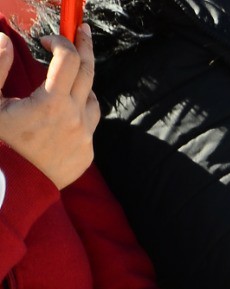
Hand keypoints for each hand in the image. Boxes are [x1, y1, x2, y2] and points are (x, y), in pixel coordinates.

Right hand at [0, 26, 98, 188]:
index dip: (60, 42)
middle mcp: (75, 118)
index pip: (68, 59)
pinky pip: (88, 126)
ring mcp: (84, 138)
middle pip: (88, 73)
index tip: (46, 39)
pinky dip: (78, 113)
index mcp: (51, 103)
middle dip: (84, 48)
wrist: (12, 189)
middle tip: (81, 31)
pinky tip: (61, 114)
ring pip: (93, 100)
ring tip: (65, 80)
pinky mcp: (87, 155)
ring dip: (81, 85)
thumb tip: (3, 39)